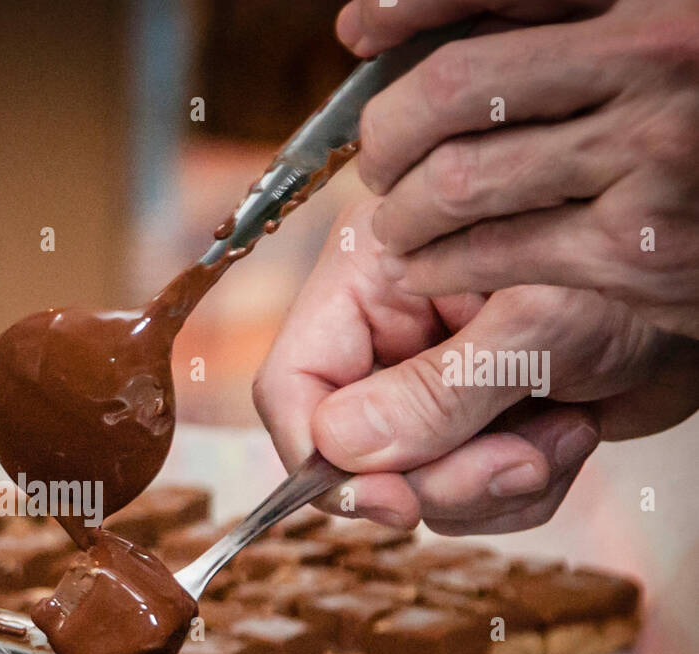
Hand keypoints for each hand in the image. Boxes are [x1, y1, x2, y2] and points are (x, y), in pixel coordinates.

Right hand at [253, 199, 698, 533]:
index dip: (323, 458)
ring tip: (556, 433)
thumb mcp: (535, 326)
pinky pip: (462, 496)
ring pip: (408, 484)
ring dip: (488, 485)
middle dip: (437, 477)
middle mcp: (388, 335)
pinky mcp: (472, 424)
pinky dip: (520, 487)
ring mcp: (429, 384)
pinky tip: (567, 432)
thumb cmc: (638, 269)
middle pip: (351, 451)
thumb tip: (338, 451)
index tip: (386, 502)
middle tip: (513, 465)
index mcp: (374, 278)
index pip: (294, 384)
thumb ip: (435, 391)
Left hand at [336, 0, 698, 339]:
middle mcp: (658, 60)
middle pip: (454, 87)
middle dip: (389, 129)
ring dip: (402, 211)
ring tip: (395, 221)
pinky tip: (423, 265)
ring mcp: (652, 158)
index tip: (359, 30)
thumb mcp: (656, 30)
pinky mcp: (639, 251)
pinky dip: (435, 263)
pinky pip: (493, 253)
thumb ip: (553, 19)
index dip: (408, 3)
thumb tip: (381, 21)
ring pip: (460, 180)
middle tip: (378, 155)